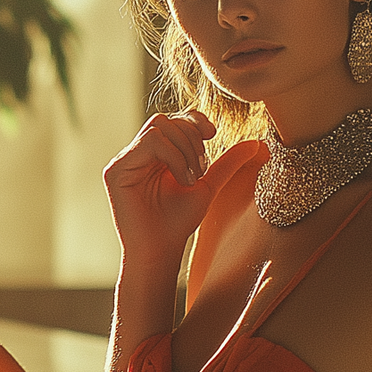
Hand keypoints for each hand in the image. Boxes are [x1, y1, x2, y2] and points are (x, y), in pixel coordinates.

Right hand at [104, 111, 225, 257]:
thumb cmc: (179, 223)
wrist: (161, 251)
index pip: (172, 120)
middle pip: (166, 120)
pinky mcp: (115, 171)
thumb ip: (227, 163)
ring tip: (192, 177)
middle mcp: (137, 155)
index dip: (194, 120)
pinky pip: (150, 143)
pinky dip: (173, 157)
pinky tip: (182, 180)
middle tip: (202, 169)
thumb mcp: (208, 187)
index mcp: (155, 155)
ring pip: (158, 128)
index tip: (213, 134)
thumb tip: (256, 143)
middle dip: (192, 139)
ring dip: (184, 149)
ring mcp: (124, 161)